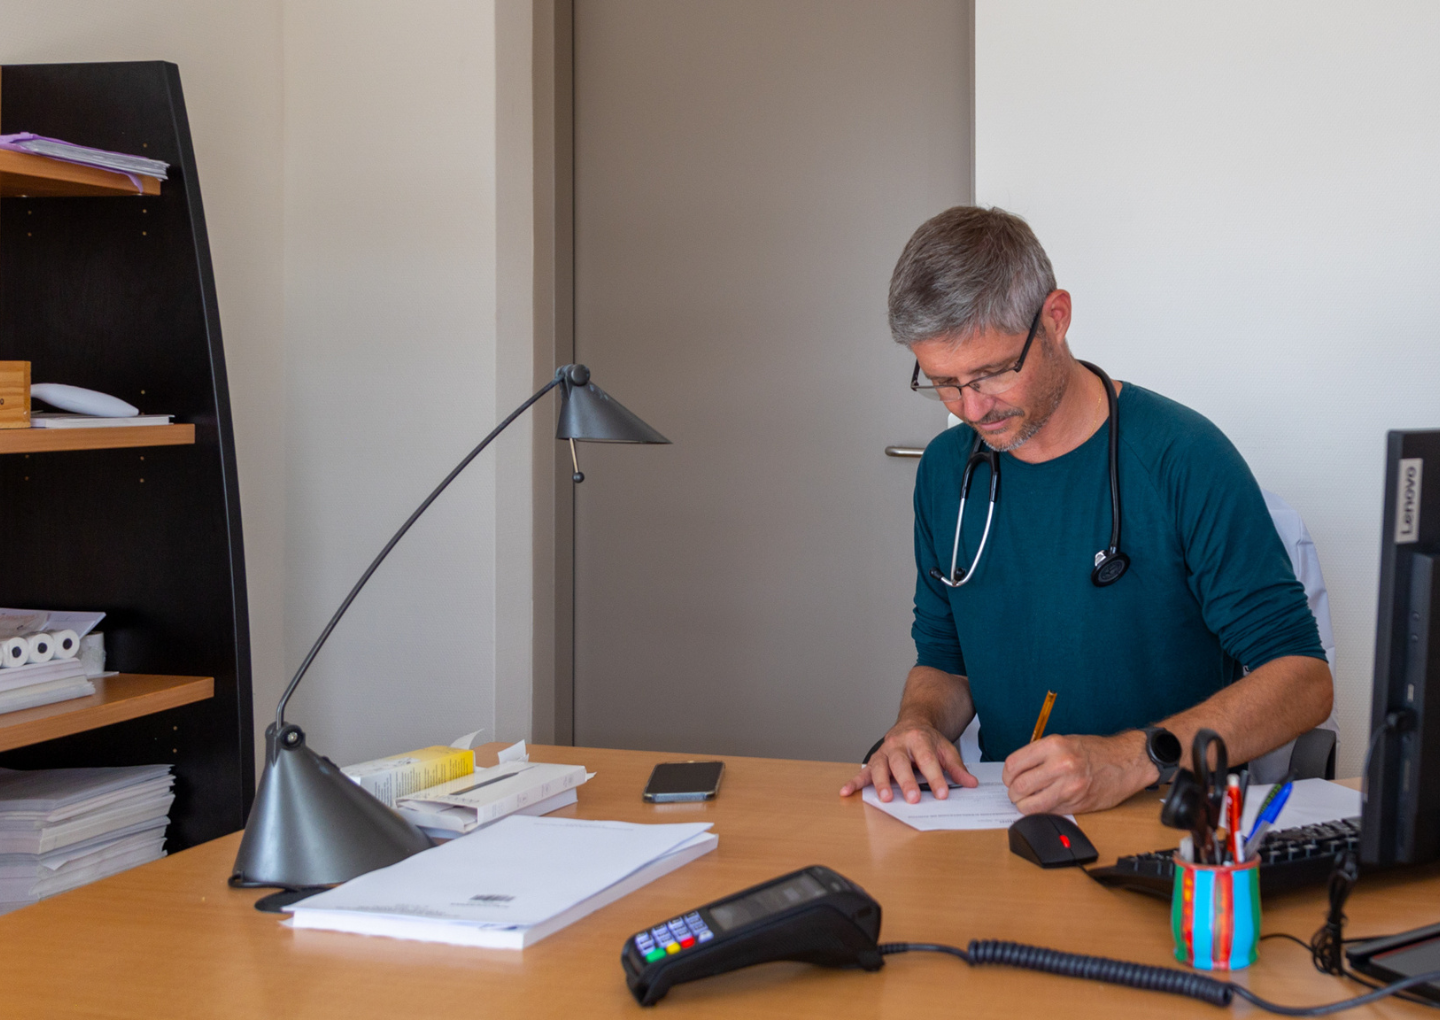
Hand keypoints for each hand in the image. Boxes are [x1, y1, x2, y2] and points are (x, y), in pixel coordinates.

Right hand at [839, 719, 976, 802]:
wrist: (913, 723)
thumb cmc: (928, 740)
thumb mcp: (946, 749)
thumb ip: (957, 768)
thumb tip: (971, 784)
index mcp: (919, 738)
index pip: (927, 759)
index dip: (935, 777)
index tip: (942, 794)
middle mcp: (898, 743)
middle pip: (900, 762)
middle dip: (906, 781)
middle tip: (914, 798)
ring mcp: (884, 752)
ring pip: (880, 766)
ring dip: (881, 783)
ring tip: (886, 798)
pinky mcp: (874, 760)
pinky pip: (863, 772)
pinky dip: (854, 782)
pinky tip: (846, 792)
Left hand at [1001, 731, 1154, 814]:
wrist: (1125, 762)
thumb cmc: (1094, 751)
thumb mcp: (1063, 742)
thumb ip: (1039, 755)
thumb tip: (1016, 772)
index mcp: (1053, 746)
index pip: (1014, 764)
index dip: (1007, 775)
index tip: (1009, 778)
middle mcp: (1060, 765)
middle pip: (1019, 786)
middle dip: (1013, 793)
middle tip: (1017, 792)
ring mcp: (1069, 787)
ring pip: (1030, 805)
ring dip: (1024, 806)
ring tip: (1028, 801)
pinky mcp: (1076, 804)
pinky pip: (1048, 812)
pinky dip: (1042, 811)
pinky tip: (1046, 803)